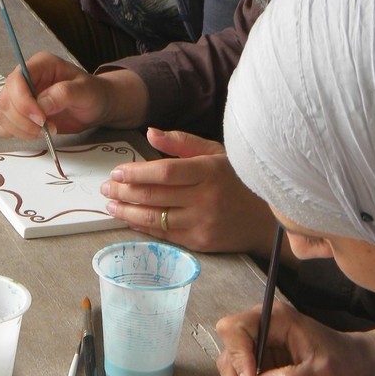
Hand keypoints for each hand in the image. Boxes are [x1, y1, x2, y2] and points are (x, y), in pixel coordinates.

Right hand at [0, 52, 148, 137]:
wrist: (94, 106)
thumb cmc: (92, 94)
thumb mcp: (85, 91)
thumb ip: (64, 94)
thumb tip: (41, 106)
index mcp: (39, 65)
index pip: (16, 80)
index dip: (23, 102)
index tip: (42, 120)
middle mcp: (24, 79)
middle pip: (5, 100)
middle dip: (23, 121)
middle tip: (47, 130)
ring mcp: (18, 96)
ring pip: (0, 114)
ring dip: (19, 129)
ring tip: (44, 132)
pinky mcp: (16, 113)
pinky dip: (11, 132)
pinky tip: (31, 134)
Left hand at [101, 128, 279, 254]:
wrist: (268, 220)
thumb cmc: (239, 180)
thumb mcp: (216, 153)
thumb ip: (181, 143)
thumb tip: (150, 133)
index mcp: (208, 171)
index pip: (165, 172)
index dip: (137, 173)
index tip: (117, 172)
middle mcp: (205, 199)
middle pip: (155, 196)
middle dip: (124, 192)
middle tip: (106, 187)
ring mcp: (202, 223)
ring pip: (155, 218)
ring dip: (127, 211)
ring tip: (110, 204)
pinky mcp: (200, 243)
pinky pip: (164, 235)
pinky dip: (143, 226)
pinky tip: (129, 218)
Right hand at [216, 303, 374, 375]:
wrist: (359, 368)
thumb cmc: (346, 363)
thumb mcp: (324, 374)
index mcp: (273, 319)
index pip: (234, 329)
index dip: (237, 357)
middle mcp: (259, 329)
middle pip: (229, 353)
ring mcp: (257, 348)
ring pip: (231, 370)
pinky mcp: (259, 365)